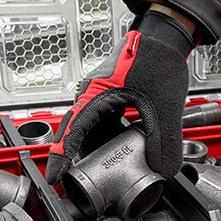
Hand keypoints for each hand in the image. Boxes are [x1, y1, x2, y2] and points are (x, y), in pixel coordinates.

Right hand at [45, 8, 196, 184]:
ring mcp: (100, 97)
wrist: (166, 37)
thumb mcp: (164, 105)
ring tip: (101, 170)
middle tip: (79, 183)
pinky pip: (102, 126)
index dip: (61, 156)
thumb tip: (163, 169)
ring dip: (95, 150)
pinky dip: (107, 141)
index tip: (54, 176)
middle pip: (77, 134)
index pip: (71, 130)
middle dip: (78, 158)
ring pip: (90, 131)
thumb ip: (164, 140)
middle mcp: (92, 96)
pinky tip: (119, 152)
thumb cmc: (158, 57)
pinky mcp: (110, 99)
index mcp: (96, 94)